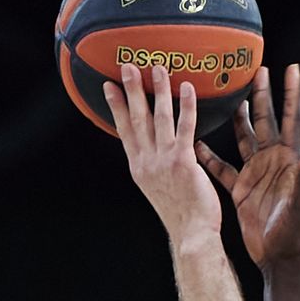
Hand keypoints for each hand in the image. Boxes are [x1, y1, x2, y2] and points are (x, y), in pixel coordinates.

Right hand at [104, 62, 220, 248]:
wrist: (190, 234)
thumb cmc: (180, 214)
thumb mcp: (157, 188)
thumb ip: (153, 165)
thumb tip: (154, 148)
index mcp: (139, 167)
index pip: (124, 130)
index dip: (116, 107)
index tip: (109, 86)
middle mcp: (147, 162)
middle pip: (137, 119)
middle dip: (131, 90)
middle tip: (127, 66)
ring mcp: (164, 162)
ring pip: (159, 119)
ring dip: (158, 91)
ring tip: (158, 68)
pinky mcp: (184, 163)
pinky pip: (185, 128)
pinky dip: (186, 106)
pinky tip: (187, 88)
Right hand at [197, 64, 299, 266]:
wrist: (278, 258)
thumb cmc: (295, 232)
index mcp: (289, 159)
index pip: (291, 119)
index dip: (292, 94)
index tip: (292, 68)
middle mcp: (273, 161)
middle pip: (266, 120)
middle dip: (262, 94)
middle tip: (255, 68)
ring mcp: (256, 174)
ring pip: (244, 138)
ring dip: (237, 118)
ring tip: (228, 95)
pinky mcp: (241, 189)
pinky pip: (222, 169)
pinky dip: (209, 157)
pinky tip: (196, 144)